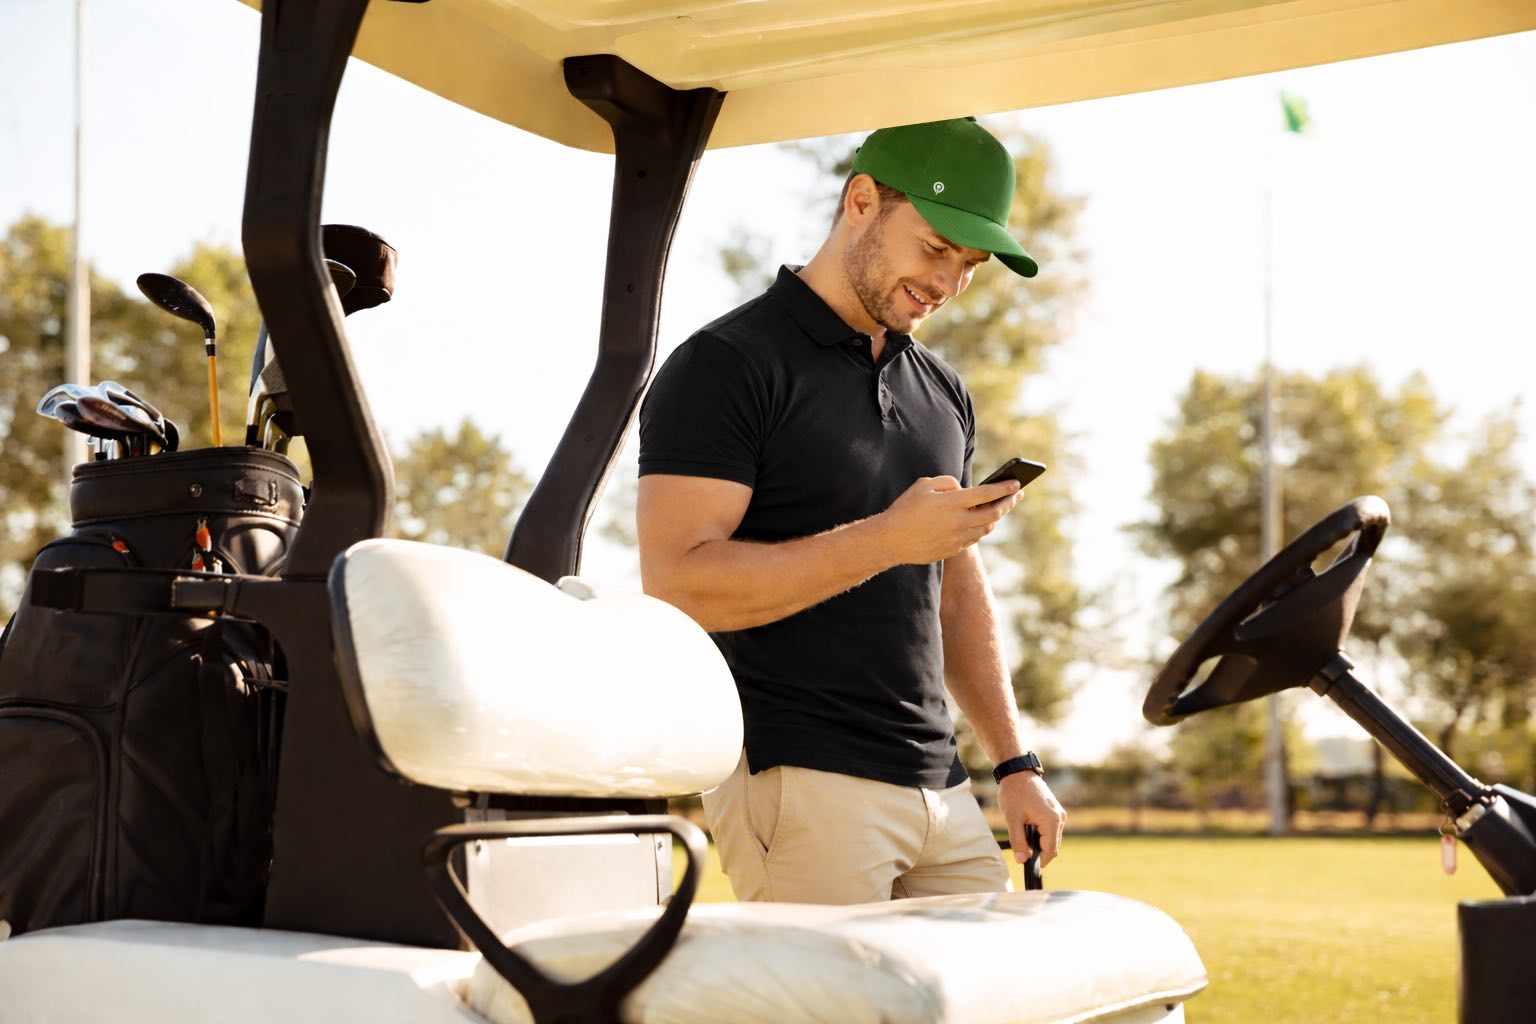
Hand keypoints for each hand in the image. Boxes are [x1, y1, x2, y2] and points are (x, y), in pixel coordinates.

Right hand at [877, 476, 1021, 564]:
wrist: (890, 540)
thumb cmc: (905, 509)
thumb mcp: (923, 485)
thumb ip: (948, 483)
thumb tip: (964, 489)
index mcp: (952, 503)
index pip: (987, 494)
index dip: (1004, 488)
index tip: (1017, 483)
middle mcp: (958, 521)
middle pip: (994, 513)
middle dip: (1009, 502)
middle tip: (1017, 495)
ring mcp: (957, 538)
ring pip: (986, 528)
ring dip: (995, 517)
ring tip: (1000, 508)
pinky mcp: (952, 550)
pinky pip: (973, 538)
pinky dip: (980, 528)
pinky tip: (981, 522)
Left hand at [997, 772, 1064, 867]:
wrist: (1017, 772)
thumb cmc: (1014, 793)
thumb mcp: (1013, 819)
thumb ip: (1018, 842)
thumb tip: (1022, 861)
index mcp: (1052, 820)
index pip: (1051, 850)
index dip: (1040, 861)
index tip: (1027, 866)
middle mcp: (1060, 818)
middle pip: (1053, 846)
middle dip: (1038, 852)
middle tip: (1021, 851)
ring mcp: (1059, 814)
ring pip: (1051, 838)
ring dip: (1038, 842)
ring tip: (1022, 834)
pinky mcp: (1055, 811)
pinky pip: (1050, 830)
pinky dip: (1040, 834)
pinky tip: (1027, 827)